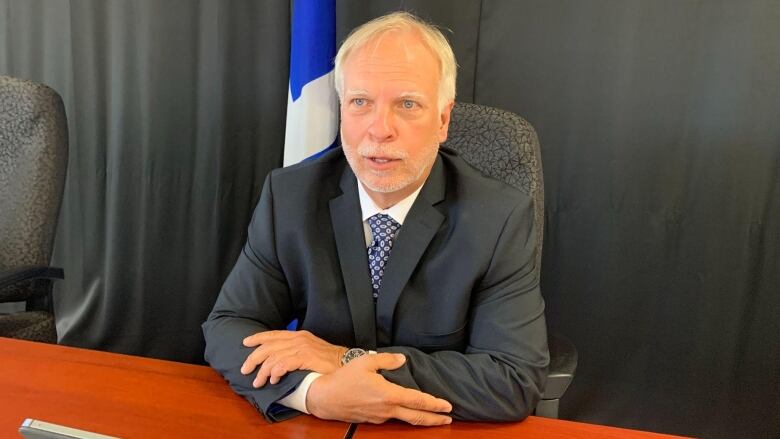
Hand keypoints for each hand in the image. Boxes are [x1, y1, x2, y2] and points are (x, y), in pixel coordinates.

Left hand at [240, 330, 346, 386]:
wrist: (347, 362)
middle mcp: (299, 339)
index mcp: (299, 335)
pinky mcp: (305, 358)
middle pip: (269, 346)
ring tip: (259, 382)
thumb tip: (281, 360)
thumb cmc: (331, 360)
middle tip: (245, 369)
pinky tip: (273, 380)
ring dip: (263, 371)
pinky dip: (275, 372)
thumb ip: (297, 351)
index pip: (274, 334)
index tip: (246, 342)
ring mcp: (302, 348)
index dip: (258, 338)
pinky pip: (283, 364)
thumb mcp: (311, 350)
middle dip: (254, 358)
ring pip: (273, 357)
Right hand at [306, 353, 452, 425]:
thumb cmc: (344, 378)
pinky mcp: (372, 420)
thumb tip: (402, 359)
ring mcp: (380, 417)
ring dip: (420, 418)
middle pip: (416, 418)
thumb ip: (386, 360)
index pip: (418, 401)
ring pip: (404, 419)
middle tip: (448, 418)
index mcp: (389, 395)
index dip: (435, 404)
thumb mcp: (365, 362)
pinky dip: (404, 415)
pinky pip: (392, 417)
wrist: (323, 398)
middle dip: (434, 419)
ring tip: (431, 415)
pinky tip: (405, 410)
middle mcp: (387, 410)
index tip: (448, 406)